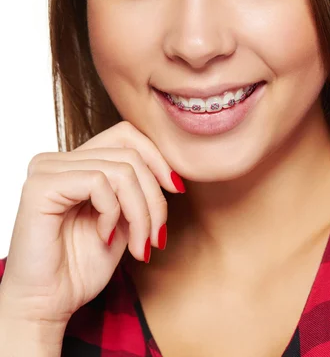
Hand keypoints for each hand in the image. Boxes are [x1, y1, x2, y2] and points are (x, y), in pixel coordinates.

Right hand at [0, 121, 183, 327]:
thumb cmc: (79, 268)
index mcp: (75, 163)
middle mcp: (58, 159)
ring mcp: (48, 169)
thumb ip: (137, 191)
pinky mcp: (41, 185)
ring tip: (139, 246)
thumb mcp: (122, 221)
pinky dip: (113, 213)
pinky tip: (104, 237)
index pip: (125, 135)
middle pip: (129, 153)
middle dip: (154, 197)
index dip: (157, 158)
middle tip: (157, 236)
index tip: (175, 190)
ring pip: (121, 170)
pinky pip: (98, 182)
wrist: (46, 306)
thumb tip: (170, 173)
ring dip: (141, 213)